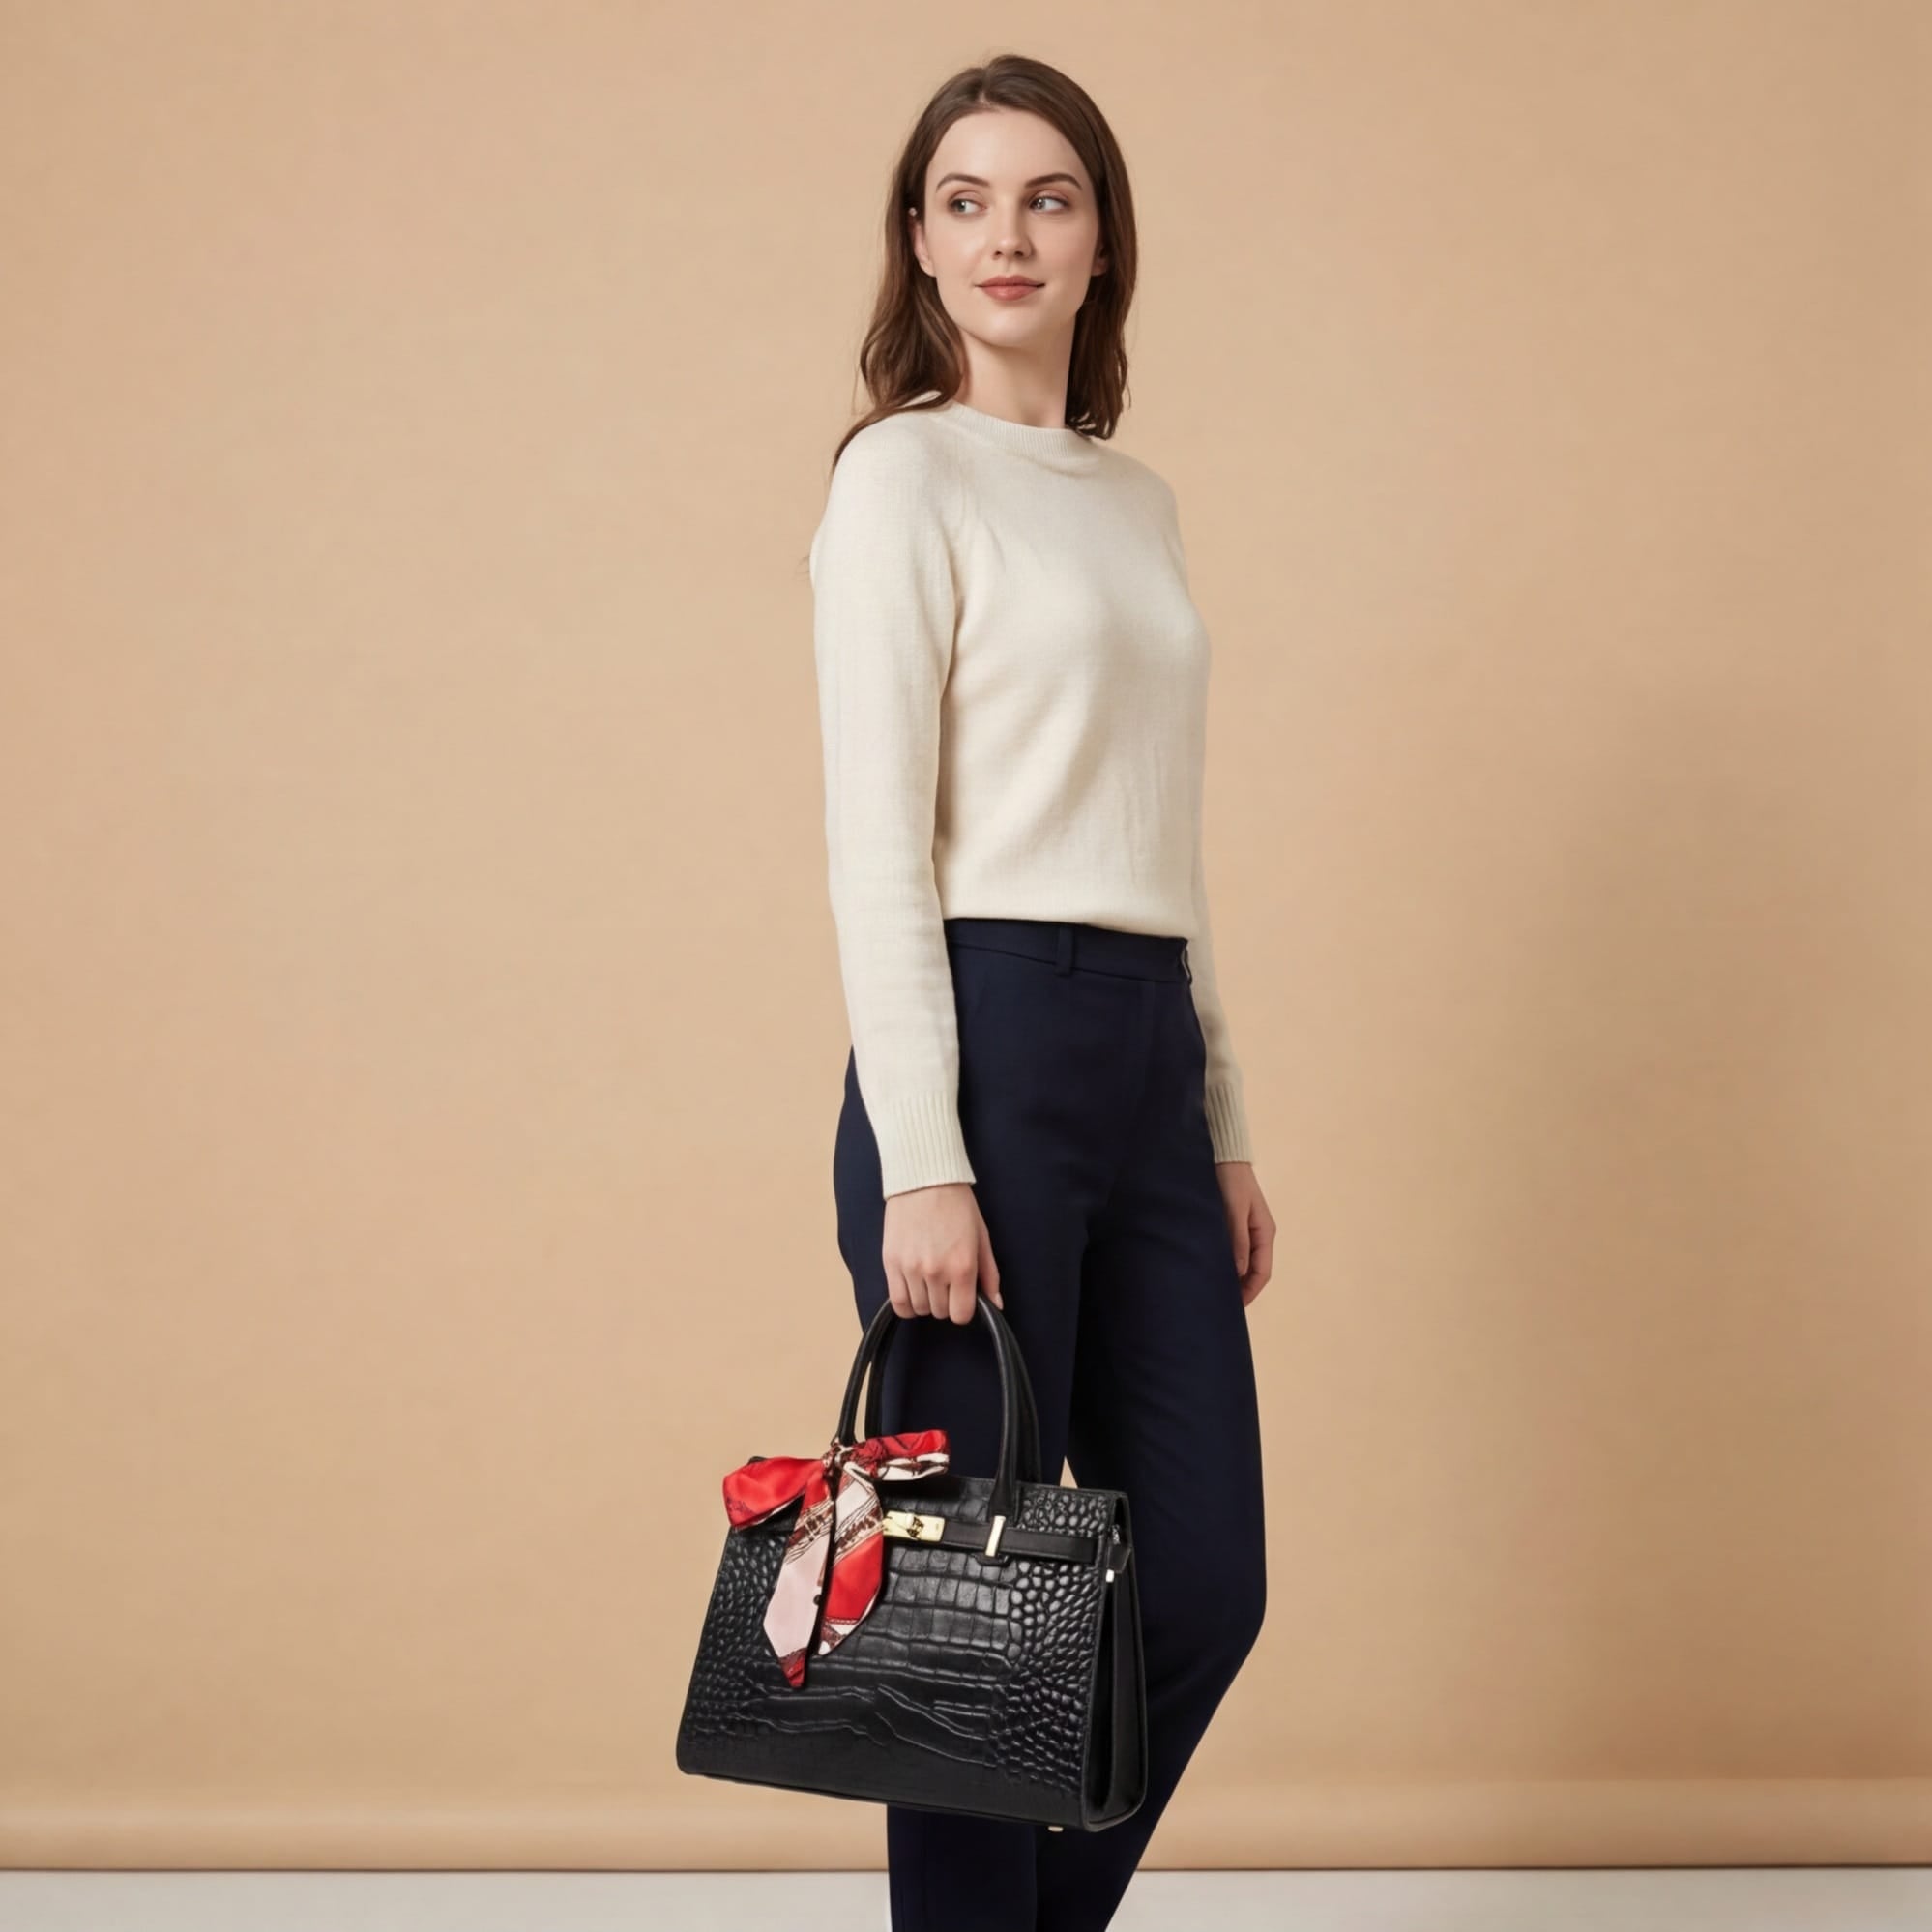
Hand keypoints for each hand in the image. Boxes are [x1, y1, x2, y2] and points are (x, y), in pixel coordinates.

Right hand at [881, 1181, 1003, 1323]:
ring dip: (926, 1301)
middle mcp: (936, 1273)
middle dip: (945, 1302)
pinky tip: (912, 1290)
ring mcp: (910, 1269)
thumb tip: (996, 1305)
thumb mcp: (981, 1238)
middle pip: (940, 1313)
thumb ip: (989, 1275)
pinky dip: (906, 1303)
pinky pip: (897, 1303)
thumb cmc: (957, 1206)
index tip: (962, 1296)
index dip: (963, 1308)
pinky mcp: (891, 1264)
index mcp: (962, 1267)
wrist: (924, 1181)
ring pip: (919, 1309)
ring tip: (928, 1281)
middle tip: (946, 1281)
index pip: (961, 1315)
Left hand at [1213, 1162, 1274, 1307]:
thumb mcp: (1234, 1209)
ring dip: (1235, 1278)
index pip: (1262, 1272)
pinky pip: (1235, 1252)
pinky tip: (1213, 1270)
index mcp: (1265, 1232)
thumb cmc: (1230, 1180)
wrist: (1224, 1155)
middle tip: (1222, 1306)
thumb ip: (1237, 1240)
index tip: (1235, 1308)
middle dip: (1242, 1290)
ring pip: (1245, 1263)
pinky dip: (1228, 1265)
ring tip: (1217, 1292)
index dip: (1250, 1292)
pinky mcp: (1235, 1225)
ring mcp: (1248, 1230)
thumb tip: (1238, 1272)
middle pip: (1255, 1270)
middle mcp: (1259, 1234)